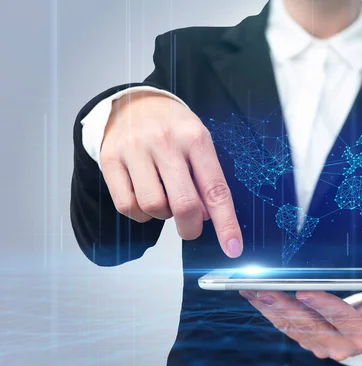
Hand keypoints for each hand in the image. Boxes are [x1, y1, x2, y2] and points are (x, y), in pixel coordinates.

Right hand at [100, 91, 242, 256]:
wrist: (134, 103)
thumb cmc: (174, 130)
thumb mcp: (198, 145)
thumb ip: (206, 180)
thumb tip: (207, 218)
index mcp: (195, 138)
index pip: (216, 189)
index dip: (226, 223)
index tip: (234, 248)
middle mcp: (165, 142)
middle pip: (184, 205)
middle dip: (191, 228)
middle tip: (191, 227)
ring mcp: (135, 150)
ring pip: (153, 208)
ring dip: (163, 216)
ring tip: (164, 198)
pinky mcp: (109, 160)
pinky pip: (127, 206)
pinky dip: (140, 213)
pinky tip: (144, 197)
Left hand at [240, 290, 361, 360]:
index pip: (343, 318)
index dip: (323, 304)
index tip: (304, 290)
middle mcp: (339, 344)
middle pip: (309, 325)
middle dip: (283, 307)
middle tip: (263, 289)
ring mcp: (320, 345)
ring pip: (291, 328)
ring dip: (269, 310)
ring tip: (252, 290)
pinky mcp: (307, 341)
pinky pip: (284, 329)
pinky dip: (268, 313)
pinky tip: (255, 296)